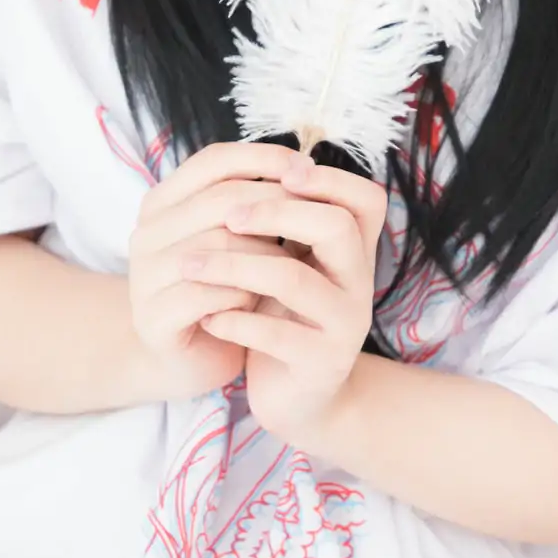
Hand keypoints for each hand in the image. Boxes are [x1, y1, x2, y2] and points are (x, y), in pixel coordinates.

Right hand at [126, 140, 306, 401]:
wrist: (189, 360)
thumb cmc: (222, 292)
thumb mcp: (236, 239)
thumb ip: (253, 202)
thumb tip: (304, 165)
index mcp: (161, 203)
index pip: (214, 161)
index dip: (264, 159)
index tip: (308, 168)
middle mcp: (145, 233)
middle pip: (221, 201)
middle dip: (276, 206)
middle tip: (316, 221)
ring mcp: (144, 276)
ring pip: (217, 247)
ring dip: (262, 257)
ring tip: (286, 269)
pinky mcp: (153, 318)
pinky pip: (207, 295)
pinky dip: (242, 297)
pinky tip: (260, 304)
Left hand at [182, 150, 387, 452]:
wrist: (299, 397)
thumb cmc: (286, 318)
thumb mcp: (292, 265)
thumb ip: (288, 223)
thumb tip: (253, 160)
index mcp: (355, 252)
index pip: (366, 200)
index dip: (329, 179)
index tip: (281, 171)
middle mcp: (359, 283)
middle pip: (335, 227)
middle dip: (275, 213)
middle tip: (226, 216)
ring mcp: (344, 324)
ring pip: (295, 279)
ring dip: (234, 265)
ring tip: (191, 264)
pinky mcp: (321, 363)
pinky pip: (276, 334)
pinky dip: (234, 320)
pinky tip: (207, 317)